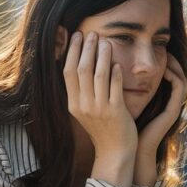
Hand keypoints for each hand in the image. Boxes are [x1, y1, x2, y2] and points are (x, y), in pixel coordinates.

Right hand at [64, 31, 136, 186]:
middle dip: (87, 48)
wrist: (114, 153)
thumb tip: (81, 65)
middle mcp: (83, 105)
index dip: (72, 52)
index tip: (77, 36)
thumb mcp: (85, 111)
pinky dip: (115, 72)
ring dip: (102, 55)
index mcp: (73, 104)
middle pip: (82, 69)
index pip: (68, 72)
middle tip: (92, 33)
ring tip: (106, 41)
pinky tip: (117, 62)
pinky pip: (115, 86)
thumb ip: (82, 92)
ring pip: (99, 74)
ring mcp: (99, 108)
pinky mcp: (116, 111)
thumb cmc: (102, 130)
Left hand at [134, 55, 186, 186]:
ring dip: (174, 65)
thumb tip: (110, 68)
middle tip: (163, 47)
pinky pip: (179, 88)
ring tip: (165, 54)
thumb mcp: (122, 101)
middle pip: (177, 73)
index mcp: (159, 99)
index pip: (167, 74)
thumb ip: (122, 87)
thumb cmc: (122, 127)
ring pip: (181, 78)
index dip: (164, 61)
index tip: (154, 50)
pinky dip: (173, 76)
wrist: (129, 149)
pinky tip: (163, 70)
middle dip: (171, 59)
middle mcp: (169, 101)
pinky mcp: (173, 111)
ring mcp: (173, 106)